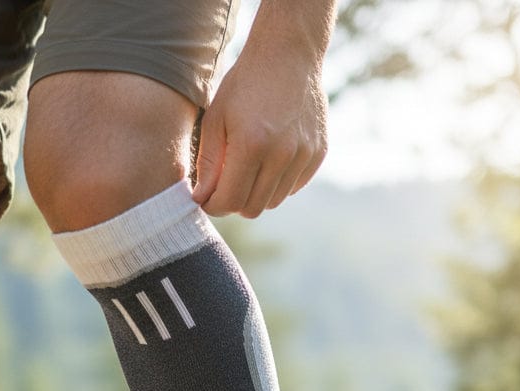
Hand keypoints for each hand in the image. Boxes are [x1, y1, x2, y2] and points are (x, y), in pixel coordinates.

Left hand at [192, 50, 328, 218]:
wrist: (288, 53)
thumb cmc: (244, 85)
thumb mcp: (215, 119)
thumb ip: (207, 163)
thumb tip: (201, 199)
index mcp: (251, 145)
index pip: (230, 201)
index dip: (214, 206)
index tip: (206, 198)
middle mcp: (282, 153)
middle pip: (252, 208)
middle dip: (233, 203)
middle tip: (224, 187)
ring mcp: (304, 154)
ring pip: (273, 201)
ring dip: (255, 195)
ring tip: (246, 171)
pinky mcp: (318, 152)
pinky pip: (292, 187)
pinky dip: (277, 184)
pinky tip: (267, 162)